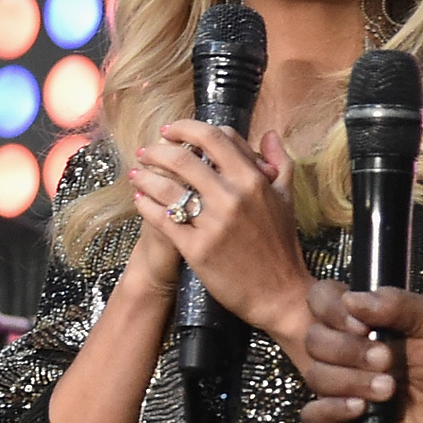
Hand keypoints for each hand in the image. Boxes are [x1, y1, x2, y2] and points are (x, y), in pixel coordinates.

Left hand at [131, 121, 312, 348]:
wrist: (280, 294)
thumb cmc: (282, 246)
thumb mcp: (286, 200)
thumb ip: (279, 162)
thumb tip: (267, 134)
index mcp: (253, 180)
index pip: (214, 138)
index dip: (187, 129)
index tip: (171, 131)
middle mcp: (232, 197)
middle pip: (183, 158)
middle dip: (157, 149)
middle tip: (145, 150)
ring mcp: (213, 223)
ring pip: (167, 187)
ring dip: (145, 176)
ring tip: (136, 173)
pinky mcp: (197, 249)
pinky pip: (163, 219)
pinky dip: (146, 206)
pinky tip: (140, 200)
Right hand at [295, 281, 422, 422]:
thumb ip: (398, 303)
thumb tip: (352, 300)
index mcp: (362, 318)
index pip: (320, 299)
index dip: (331, 311)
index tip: (362, 325)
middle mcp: (347, 348)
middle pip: (314, 340)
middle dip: (349, 351)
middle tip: (387, 360)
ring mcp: (343, 383)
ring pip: (315, 376)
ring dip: (351, 382)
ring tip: (389, 389)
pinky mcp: (343, 418)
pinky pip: (313, 415)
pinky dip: (332, 410)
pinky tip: (361, 409)